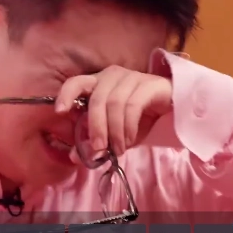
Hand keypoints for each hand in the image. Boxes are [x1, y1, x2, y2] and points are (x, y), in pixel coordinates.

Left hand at [55, 66, 172, 155]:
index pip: (76, 82)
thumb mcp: (113, 131)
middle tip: (99, 149)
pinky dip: (128, 127)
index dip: (66, 94)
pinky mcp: (150, 84)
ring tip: (118, 150)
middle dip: (96, 127)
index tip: (60, 111)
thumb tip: (75, 156)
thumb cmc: (138, 117)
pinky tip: (129, 140)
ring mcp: (132, 77)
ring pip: (115, 104)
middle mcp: (112, 75)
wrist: (172, 108)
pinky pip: (133, 106)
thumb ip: (94, 140)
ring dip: (115, 132)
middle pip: (97, 100)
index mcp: (97, 82)